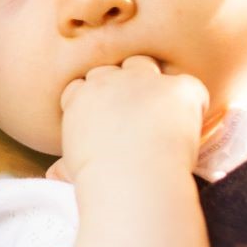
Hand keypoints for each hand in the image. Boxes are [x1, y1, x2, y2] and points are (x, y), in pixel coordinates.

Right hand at [53, 56, 209, 183]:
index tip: (103, 120)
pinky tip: (190, 128)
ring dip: (152, 83)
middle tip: (134, 116)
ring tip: (162, 114)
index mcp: (79, 98)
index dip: (92, 100)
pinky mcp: (177, 88)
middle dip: (120, 86)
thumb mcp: (73, 170)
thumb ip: (64, 165)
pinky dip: (193, 105)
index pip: (81, 84)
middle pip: (112, 69)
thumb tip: (53, 175)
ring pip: (145, 65)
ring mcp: (144, 80)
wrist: (133, 180)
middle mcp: (108, 81)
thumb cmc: (100, 181)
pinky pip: (190, 88)